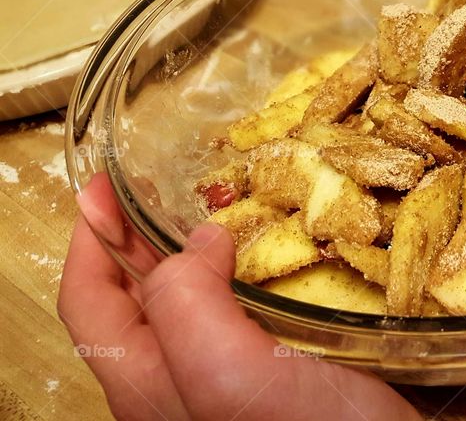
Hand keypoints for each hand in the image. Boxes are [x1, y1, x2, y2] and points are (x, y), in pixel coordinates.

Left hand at [58, 173, 420, 420]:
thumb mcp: (224, 372)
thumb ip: (187, 304)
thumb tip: (199, 240)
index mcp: (148, 381)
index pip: (89, 300)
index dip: (90, 238)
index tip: (105, 186)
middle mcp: (179, 381)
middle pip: (136, 298)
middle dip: (139, 237)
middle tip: (160, 185)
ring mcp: (227, 379)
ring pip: (191, 302)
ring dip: (194, 251)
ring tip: (216, 207)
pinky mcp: (274, 373)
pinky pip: (241, 312)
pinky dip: (246, 272)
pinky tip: (272, 255)